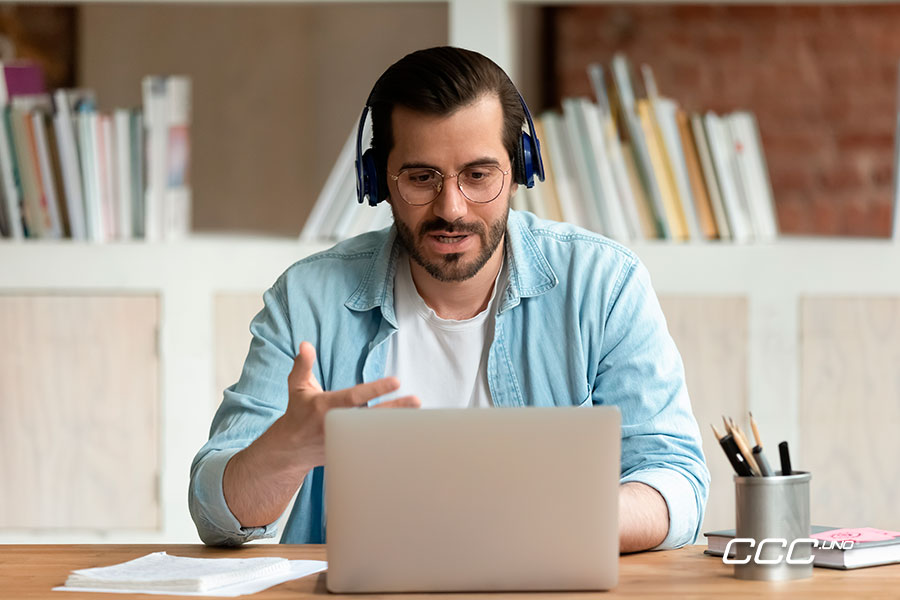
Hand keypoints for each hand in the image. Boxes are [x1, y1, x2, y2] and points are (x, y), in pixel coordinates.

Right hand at [278, 341, 419, 468]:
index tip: (396, 381)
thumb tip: (306, 345)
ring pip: (375, 433)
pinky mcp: (349, 453)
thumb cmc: (298, 412)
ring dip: (397, 424)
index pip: (354, 398)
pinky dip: (390, 440)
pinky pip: (373, 446)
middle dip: (394, 409)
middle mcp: (336, 425)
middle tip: (416, 400)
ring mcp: (344, 442)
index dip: (375, 390)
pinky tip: (408, 433)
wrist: (291, 449)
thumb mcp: (297, 386)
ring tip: (418, 414)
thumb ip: (302, 365)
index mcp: (325, 407)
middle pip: (370, 418)